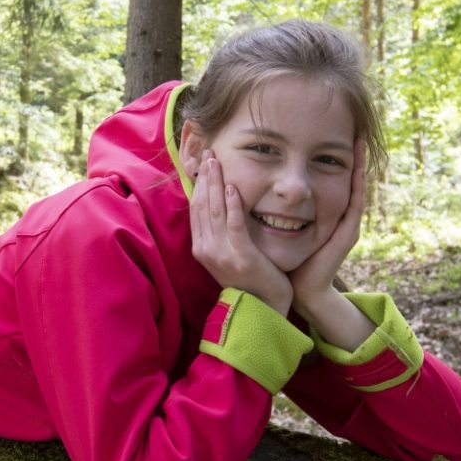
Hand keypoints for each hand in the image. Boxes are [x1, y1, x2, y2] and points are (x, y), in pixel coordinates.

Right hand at [188, 153, 293, 314]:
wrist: (264, 308)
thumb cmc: (250, 279)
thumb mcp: (229, 253)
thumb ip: (222, 232)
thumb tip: (221, 204)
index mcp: (202, 247)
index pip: (196, 208)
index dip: (199, 183)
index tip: (203, 162)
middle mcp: (206, 249)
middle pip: (202, 205)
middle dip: (205, 177)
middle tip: (209, 153)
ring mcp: (221, 254)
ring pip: (215, 211)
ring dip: (215, 183)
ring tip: (217, 162)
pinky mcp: (240, 257)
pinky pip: (234, 225)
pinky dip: (233, 205)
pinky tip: (233, 187)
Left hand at [289, 142, 364, 320]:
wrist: (302, 288)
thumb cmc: (288, 258)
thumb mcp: (282, 225)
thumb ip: (276, 206)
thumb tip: (259, 183)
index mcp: (325, 213)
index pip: (331, 179)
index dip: (335, 158)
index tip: (334, 135)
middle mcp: (339, 216)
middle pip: (348, 180)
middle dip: (353, 156)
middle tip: (356, 131)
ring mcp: (346, 224)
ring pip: (356, 188)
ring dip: (359, 165)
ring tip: (360, 142)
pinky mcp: (347, 234)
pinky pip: (355, 206)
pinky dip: (357, 186)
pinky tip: (358, 170)